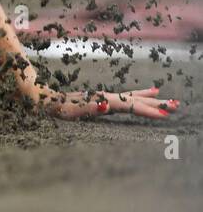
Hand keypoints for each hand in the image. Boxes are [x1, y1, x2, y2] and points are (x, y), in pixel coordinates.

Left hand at [19, 83, 181, 120]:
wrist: (35, 98)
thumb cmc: (50, 106)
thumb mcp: (68, 107)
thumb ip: (87, 105)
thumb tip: (108, 103)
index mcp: (100, 100)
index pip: (129, 106)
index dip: (147, 110)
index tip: (165, 115)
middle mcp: (102, 98)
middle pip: (132, 100)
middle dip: (153, 103)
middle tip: (175, 105)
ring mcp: (99, 98)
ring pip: (127, 98)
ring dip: (146, 99)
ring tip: (162, 96)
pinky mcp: (94, 101)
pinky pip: (119, 100)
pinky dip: (132, 98)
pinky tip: (135, 97)